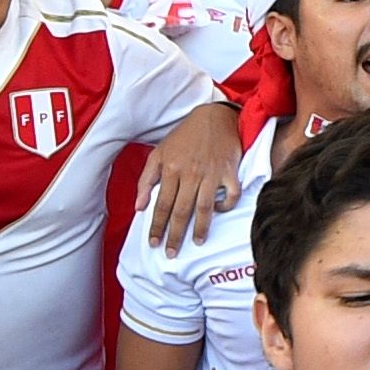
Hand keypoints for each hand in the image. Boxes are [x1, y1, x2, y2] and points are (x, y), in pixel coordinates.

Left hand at [138, 102, 245, 247]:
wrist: (214, 117)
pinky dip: (226, 206)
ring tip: (196, 242)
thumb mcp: (159, 153)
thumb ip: (146, 180)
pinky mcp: (230, 172)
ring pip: (204, 208)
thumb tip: (139, 206)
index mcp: (171, 169)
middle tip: (171, 253)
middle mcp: (190, 174)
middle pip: (181, 211)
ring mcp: (211, 174)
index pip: (161, 205)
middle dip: (175, 235)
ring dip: (200, 228)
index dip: (157, 227)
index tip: (154, 243)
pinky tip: (219, 211)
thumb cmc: (185, 136)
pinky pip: (229, 195)